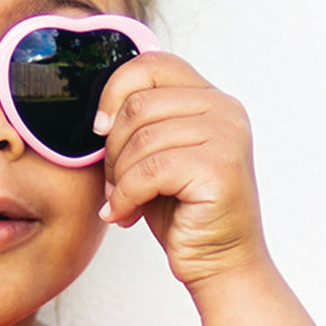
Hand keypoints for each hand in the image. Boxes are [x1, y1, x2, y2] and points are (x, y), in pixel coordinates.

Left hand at [95, 53, 267, 288]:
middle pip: (138, 105)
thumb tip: (98, 115)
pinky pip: (150, 170)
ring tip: (123, 201)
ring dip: (118, 178)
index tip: (100, 130)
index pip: (151, 64)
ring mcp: (227, 135)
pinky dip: (126, 196)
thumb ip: (138, 125)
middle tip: (114, 184)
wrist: (219, 262)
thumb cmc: (182, 213)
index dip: (114, 92)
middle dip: (113, 150)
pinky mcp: (220, 167)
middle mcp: (224, 109)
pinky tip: (125, 214)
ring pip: (141, 139)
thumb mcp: (155, 157)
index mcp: (209, 98)